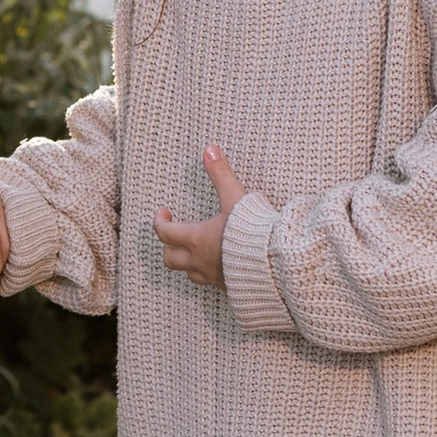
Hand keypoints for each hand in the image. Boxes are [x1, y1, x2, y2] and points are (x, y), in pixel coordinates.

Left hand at [152, 146, 249, 289]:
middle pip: (170, 259)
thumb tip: (209, 150)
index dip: (160, 221)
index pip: (164, 233)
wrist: (277, 263)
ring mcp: (214, 277)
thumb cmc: (254, 231)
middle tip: (174, 233)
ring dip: (187, 262)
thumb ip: (221, 174)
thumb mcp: (235, 198)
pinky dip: (208, 273)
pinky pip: (210, 283)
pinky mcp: (229, 287)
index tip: (164, 212)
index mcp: (197, 238)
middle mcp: (200, 260)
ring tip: (194, 249)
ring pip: (189, 274)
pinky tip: (219, 264)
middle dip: (169, 245)